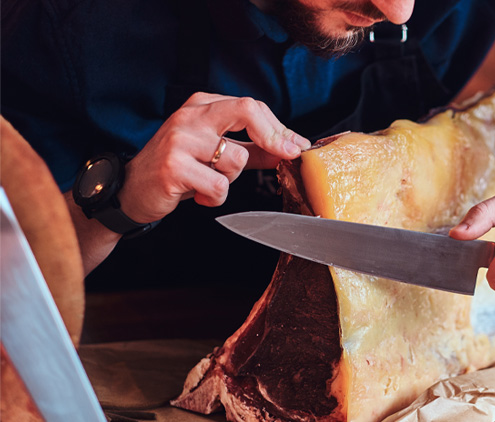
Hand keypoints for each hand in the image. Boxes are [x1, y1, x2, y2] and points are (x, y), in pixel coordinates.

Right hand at [119, 93, 309, 222]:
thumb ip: (253, 150)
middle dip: (273, 136)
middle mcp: (190, 117)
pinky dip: (216, 198)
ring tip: (209, 182)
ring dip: (231, 180)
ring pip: (235, 159)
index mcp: (202, 106)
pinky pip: (218, 186)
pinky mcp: (172, 167)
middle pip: (246, 111)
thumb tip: (288, 151)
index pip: (251, 107)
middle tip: (286, 155)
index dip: (279, 129)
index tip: (297, 147)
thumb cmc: (178, 169)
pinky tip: (200, 196)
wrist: (132, 190)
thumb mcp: (217, 154)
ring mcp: (179, 140)